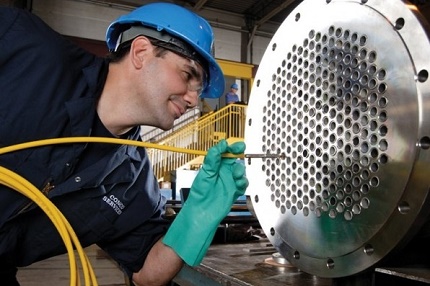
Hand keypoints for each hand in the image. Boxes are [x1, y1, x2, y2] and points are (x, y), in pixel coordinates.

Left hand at [163, 140, 247, 265]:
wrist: (202, 213)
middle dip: (239, 157)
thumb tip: (221, 144)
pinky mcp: (234, 191)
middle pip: (235, 160)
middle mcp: (223, 172)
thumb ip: (213, 158)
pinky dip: (243, 183)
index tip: (238, 145)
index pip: (225, 152)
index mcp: (215, 166)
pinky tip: (238, 184)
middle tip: (240, 156)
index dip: (232, 147)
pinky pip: (243, 185)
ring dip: (241, 171)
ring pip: (241, 172)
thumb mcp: (205, 172)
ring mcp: (229, 182)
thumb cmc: (199, 194)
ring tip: (236, 175)